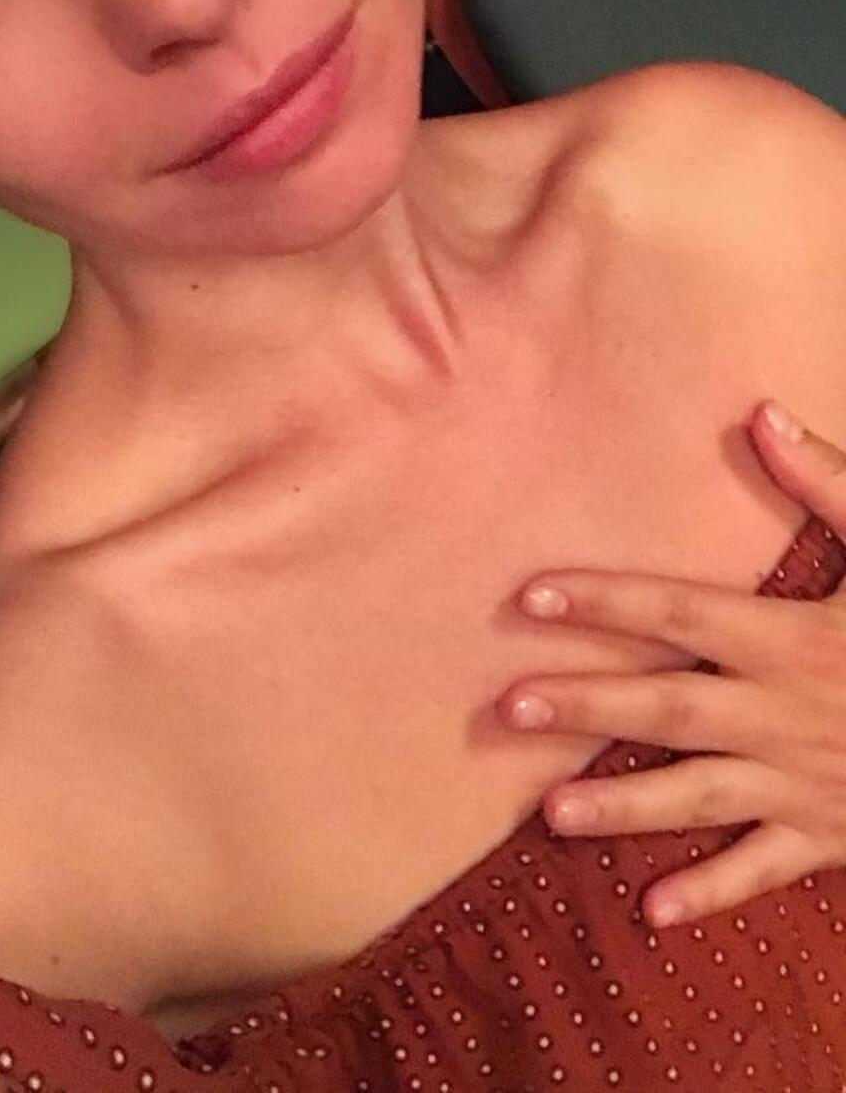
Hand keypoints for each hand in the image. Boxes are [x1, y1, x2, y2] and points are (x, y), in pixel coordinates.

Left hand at [497, 400, 845, 927]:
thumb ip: (830, 482)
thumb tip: (761, 412)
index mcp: (794, 638)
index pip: (679, 611)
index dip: (604, 600)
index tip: (530, 597)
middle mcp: (786, 712)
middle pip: (669, 707)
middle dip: (587, 705)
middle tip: (508, 708)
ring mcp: (807, 781)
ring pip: (700, 796)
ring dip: (624, 807)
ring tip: (548, 814)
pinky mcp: (833, 835)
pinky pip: (766, 868)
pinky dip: (712, 889)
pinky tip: (653, 910)